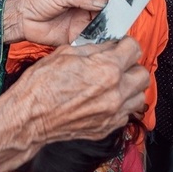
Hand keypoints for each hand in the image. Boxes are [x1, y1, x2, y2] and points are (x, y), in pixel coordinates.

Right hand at [0, 38, 148, 171]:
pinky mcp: (107, 127)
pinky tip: (105, 99)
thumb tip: (108, 46)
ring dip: (129, 87)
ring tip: (114, 83)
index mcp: (106, 69)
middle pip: (143, 74)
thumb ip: (93, 49)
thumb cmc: (41, 85)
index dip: (126, 44)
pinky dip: (120, 105)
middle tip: (118, 64)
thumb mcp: (66, 54)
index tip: (119, 46)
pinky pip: (126, 113)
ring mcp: (113, 113)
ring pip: (139, 96)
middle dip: (132, 66)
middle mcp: (115, 92)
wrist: (30, 117)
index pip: (134, 48)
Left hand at [2, 0, 108, 44]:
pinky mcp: (75, 37)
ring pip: (99, 28)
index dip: (112, 1)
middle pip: (104, 14)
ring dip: (105, 31)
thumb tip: (102, 2)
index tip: (118, 8)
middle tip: (116, 23)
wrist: (22, 19)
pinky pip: (88, 40)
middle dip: (111, 18)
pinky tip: (98, 43)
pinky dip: (95, 42)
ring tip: (110, 34)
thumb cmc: (38, 1)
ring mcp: (80, 24)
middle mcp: (84, 9)